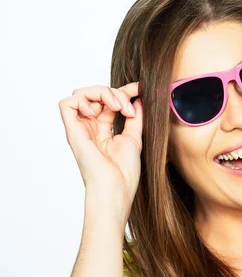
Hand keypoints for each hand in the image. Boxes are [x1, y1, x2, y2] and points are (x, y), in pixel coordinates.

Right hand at [58, 82, 143, 207]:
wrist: (116, 187)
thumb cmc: (124, 171)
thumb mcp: (134, 138)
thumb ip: (135, 118)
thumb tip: (138, 99)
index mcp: (103, 130)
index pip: (109, 101)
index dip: (123, 91)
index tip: (139, 89)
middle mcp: (90, 127)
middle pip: (95, 94)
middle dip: (115, 92)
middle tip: (129, 108)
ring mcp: (80, 128)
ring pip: (81, 94)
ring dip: (102, 93)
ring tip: (118, 107)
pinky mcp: (72, 131)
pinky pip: (67, 104)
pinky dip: (83, 100)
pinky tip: (98, 111)